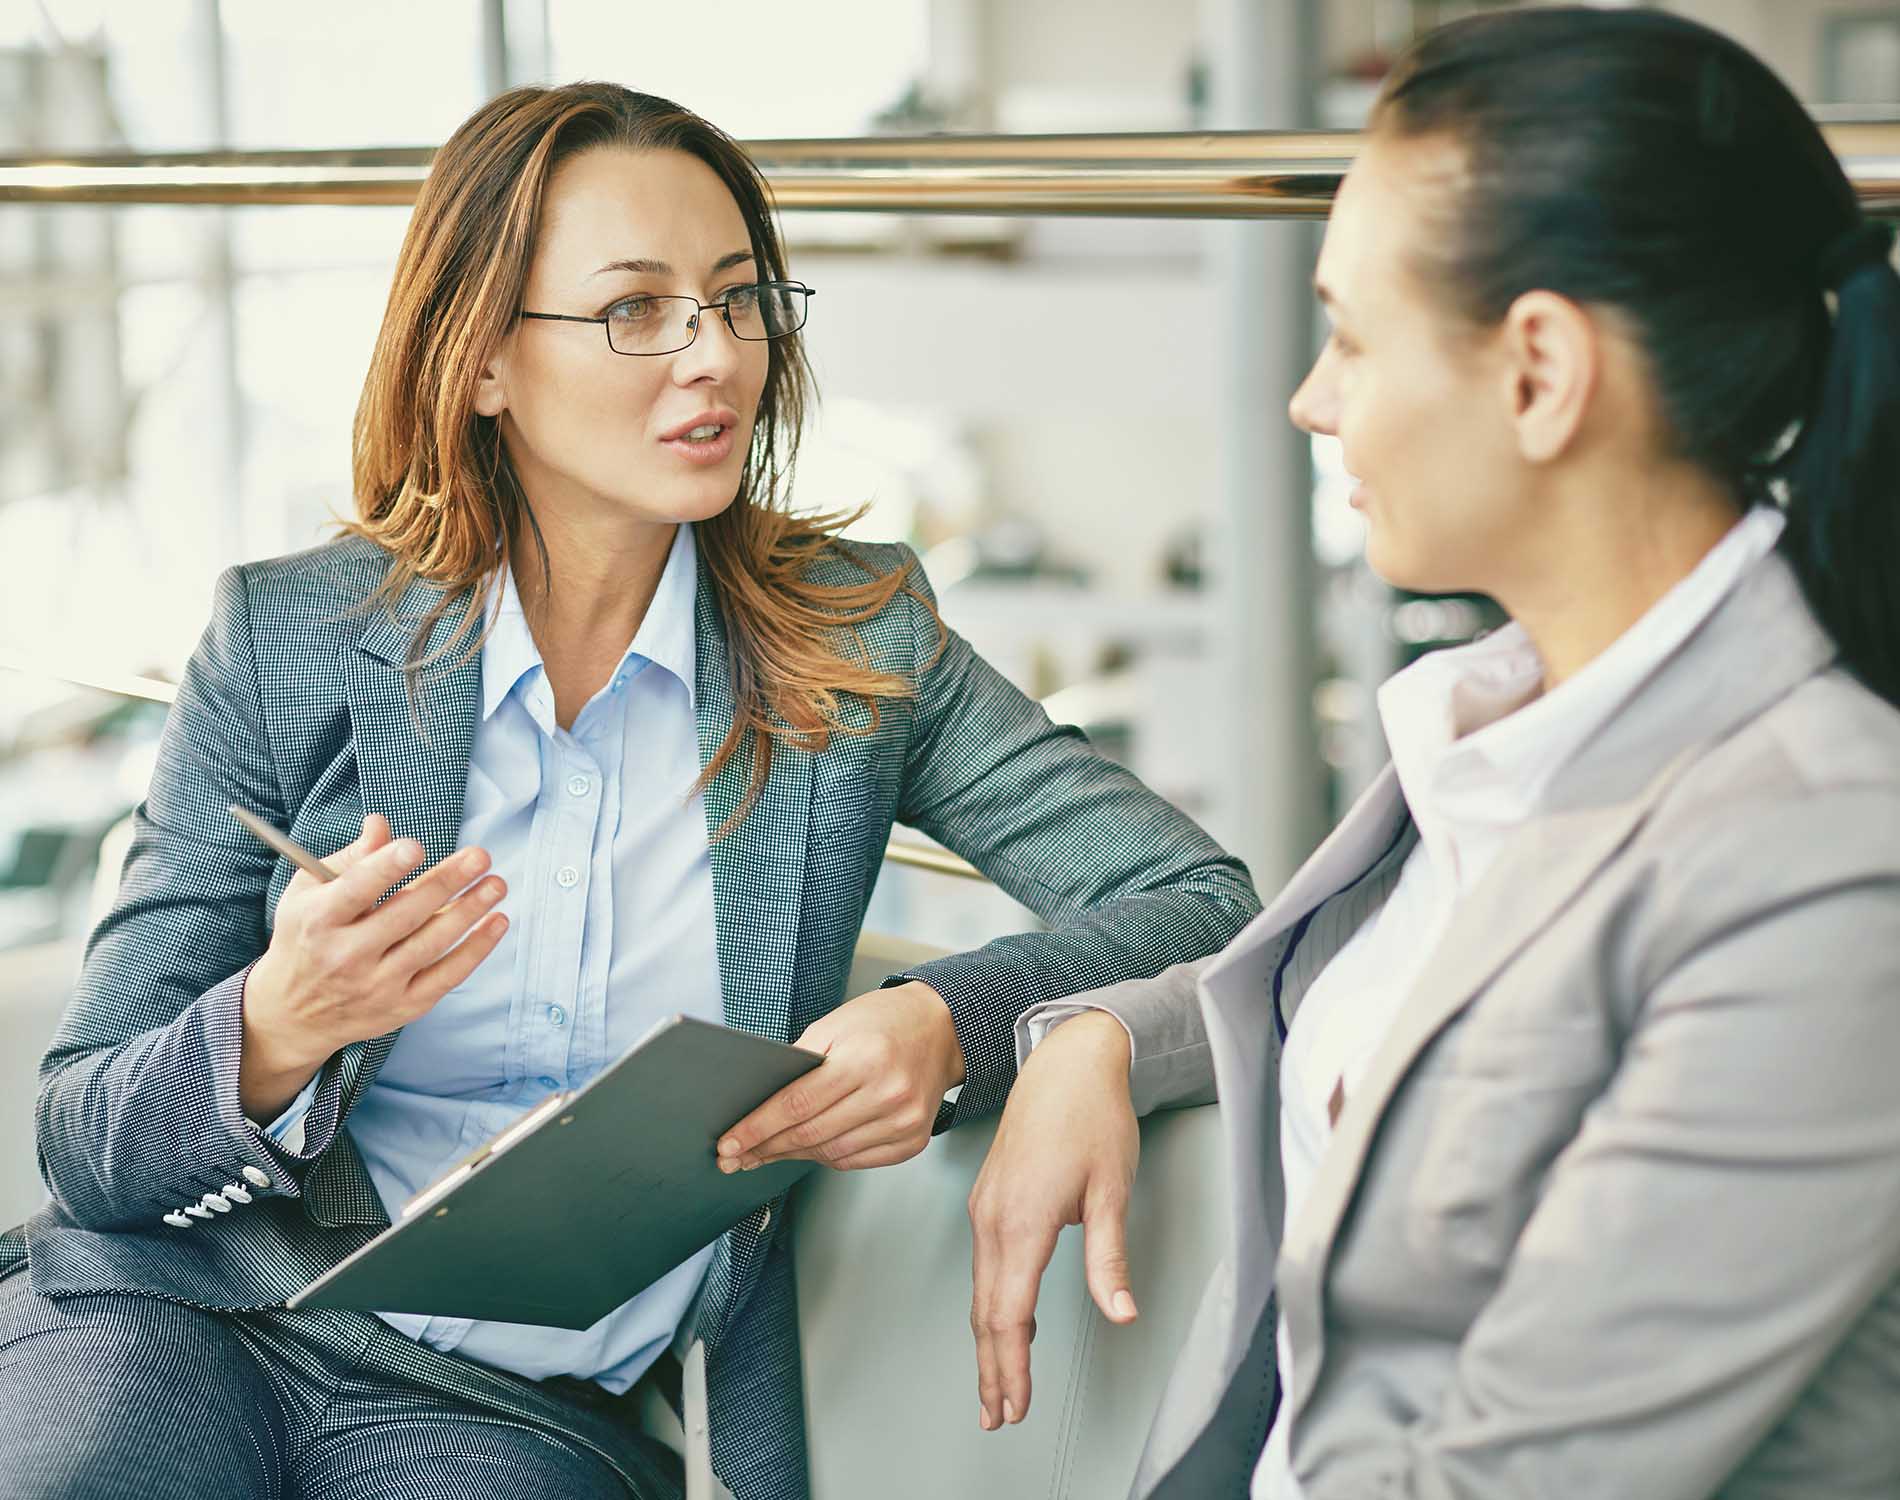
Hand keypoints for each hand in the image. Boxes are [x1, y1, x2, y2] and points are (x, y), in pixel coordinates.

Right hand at [240, 813, 508, 1119]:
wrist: (293, 1014)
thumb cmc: (306, 938)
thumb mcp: (308, 893)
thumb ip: (349, 859)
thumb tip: (381, 824)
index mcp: (319, 920)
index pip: (355, 890)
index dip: (386, 867)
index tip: (415, 846)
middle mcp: (346, 955)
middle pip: (405, 914)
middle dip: (447, 882)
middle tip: (480, 856)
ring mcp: (376, 985)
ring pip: (432, 944)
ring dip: (470, 911)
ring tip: (497, 884)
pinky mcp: (401, 1007)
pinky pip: (447, 976)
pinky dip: (476, 949)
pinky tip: (497, 922)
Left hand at [716, 981, 965, 1173]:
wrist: (941, 1029)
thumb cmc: (883, 1022)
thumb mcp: (833, 1025)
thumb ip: (799, 1064)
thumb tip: (758, 1105)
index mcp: (864, 1060)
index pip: (797, 1104)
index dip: (758, 1127)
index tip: (729, 1143)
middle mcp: (888, 1094)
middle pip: (811, 1134)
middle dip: (766, 1148)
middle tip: (734, 1157)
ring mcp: (904, 1121)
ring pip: (832, 1153)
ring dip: (792, 1156)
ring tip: (765, 1153)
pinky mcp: (913, 1140)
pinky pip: (856, 1160)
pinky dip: (826, 1157)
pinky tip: (806, 1150)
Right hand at [966, 1009, 1138, 1430]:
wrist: (1067, 1061)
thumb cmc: (1091, 1114)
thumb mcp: (1112, 1188)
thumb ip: (1109, 1256)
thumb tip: (1120, 1311)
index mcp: (1022, 1219)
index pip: (1008, 1313)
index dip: (1011, 1367)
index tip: (1016, 1405)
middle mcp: (993, 1217)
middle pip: (985, 1311)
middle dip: (991, 1368)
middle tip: (997, 1415)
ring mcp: (985, 1207)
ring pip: (980, 1290)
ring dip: (988, 1340)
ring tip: (997, 1385)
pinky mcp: (990, 1199)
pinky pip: (984, 1265)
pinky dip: (990, 1304)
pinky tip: (1008, 1322)